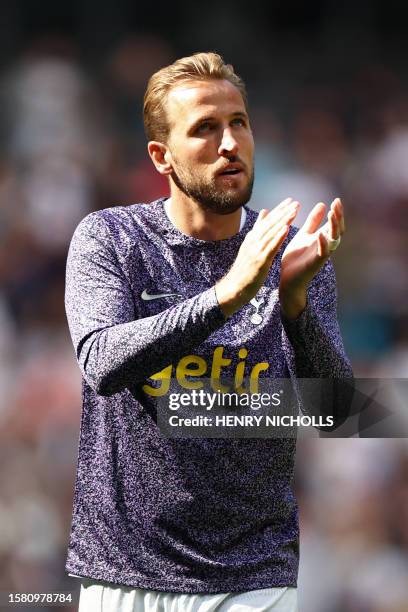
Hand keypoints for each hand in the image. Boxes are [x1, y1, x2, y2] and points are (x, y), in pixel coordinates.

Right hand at [216, 198, 299, 317]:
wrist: (234, 288)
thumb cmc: (244, 270)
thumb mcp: (250, 248)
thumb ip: (257, 230)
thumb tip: (264, 213)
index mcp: (252, 238)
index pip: (267, 221)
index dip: (279, 210)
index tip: (290, 201)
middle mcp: (253, 241)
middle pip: (270, 223)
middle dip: (283, 211)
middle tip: (295, 202)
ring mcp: (256, 250)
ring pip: (272, 232)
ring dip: (284, 220)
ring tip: (294, 211)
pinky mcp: (260, 261)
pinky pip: (271, 247)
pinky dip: (278, 236)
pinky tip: (287, 228)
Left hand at [279, 197, 344, 319]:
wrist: (287, 279)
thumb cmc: (296, 258)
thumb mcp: (304, 235)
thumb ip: (313, 222)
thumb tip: (323, 204)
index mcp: (322, 238)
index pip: (334, 224)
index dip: (337, 212)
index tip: (336, 200)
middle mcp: (325, 246)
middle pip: (338, 230)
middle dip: (338, 217)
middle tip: (337, 204)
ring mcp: (321, 255)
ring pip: (334, 240)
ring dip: (334, 227)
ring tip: (332, 214)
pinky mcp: (315, 264)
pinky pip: (323, 253)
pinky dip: (323, 244)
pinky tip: (320, 234)